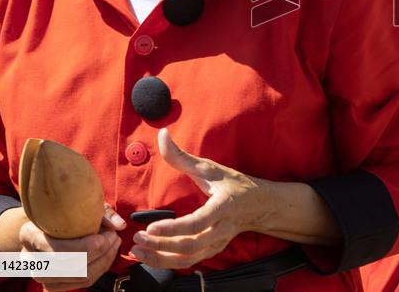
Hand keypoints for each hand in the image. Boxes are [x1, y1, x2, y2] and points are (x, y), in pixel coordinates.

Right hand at [20, 204, 124, 291]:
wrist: (47, 228)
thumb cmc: (63, 214)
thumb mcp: (78, 206)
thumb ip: (101, 213)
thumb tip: (119, 225)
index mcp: (29, 235)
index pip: (55, 248)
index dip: (81, 247)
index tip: (102, 237)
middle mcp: (30, 259)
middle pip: (68, 265)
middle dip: (97, 253)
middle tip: (114, 237)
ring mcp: (40, 275)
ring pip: (77, 276)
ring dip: (102, 262)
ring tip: (114, 244)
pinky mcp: (52, 285)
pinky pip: (81, 282)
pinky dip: (100, 270)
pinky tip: (108, 255)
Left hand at [130, 129, 268, 268]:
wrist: (260, 205)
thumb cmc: (233, 184)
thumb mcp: (210, 168)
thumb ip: (182, 156)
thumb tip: (161, 135)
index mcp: (223, 206)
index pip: (197, 223)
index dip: (173, 228)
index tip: (150, 228)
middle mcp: (222, 229)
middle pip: (190, 245)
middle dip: (161, 246)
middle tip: (138, 239)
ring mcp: (218, 243)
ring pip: (188, 258)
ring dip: (161, 258)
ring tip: (138, 251)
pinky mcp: (212, 251)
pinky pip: (189, 262)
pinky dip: (167, 262)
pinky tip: (150, 256)